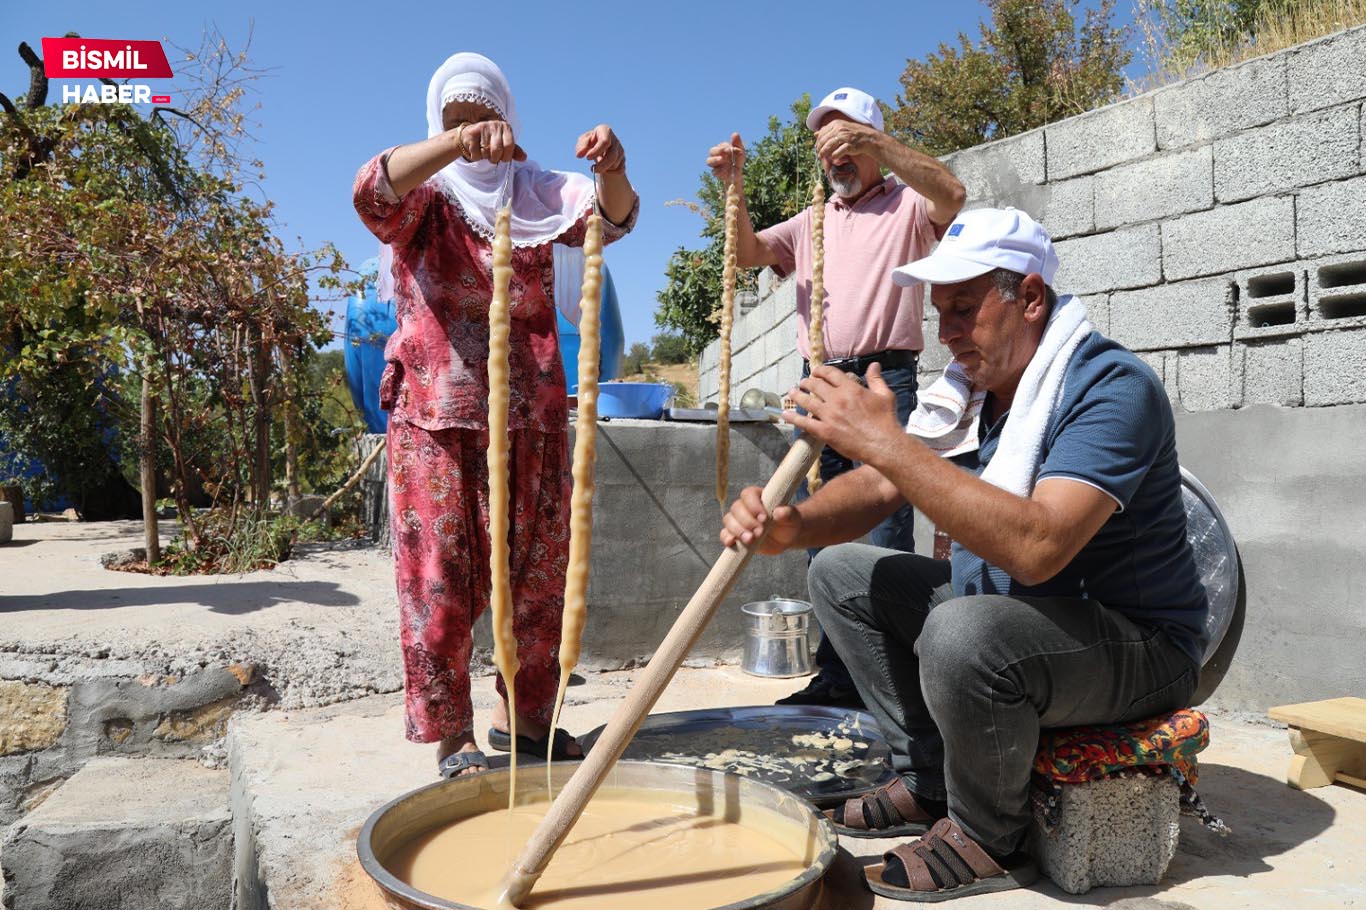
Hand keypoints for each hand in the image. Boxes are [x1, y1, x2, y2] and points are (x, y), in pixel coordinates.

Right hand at [457, 120, 525, 163]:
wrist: (470, 135)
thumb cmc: (491, 141)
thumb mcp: (505, 145)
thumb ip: (515, 151)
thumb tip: (524, 157)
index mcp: (506, 127)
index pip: (510, 146)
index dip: (507, 157)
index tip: (503, 159)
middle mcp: (495, 125)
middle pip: (497, 150)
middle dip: (495, 159)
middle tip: (492, 158)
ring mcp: (482, 127)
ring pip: (485, 152)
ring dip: (484, 157)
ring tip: (483, 151)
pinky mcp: (471, 133)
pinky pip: (476, 153)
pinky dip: (476, 156)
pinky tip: (475, 149)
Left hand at [575, 124, 625, 173]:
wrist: (600, 147)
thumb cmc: (590, 142)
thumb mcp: (583, 141)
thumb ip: (581, 146)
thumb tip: (579, 155)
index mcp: (605, 131)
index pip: (604, 142)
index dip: (596, 151)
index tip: (587, 158)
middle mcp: (615, 140)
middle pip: (612, 155)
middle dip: (602, 165)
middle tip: (592, 169)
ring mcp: (620, 150)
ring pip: (615, 164)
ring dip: (605, 169)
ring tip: (596, 167)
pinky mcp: (623, 160)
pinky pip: (619, 170)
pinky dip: (611, 173)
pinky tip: (604, 170)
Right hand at [706, 133, 745, 186]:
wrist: (738, 173)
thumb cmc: (738, 160)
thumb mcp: (740, 151)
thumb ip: (737, 143)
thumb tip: (734, 133)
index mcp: (721, 149)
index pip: (721, 146)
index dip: (724, 147)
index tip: (729, 149)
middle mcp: (716, 156)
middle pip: (712, 151)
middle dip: (717, 151)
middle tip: (725, 152)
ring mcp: (714, 165)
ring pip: (709, 161)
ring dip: (715, 160)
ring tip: (722, 159)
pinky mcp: (715, 173)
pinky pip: (714, 171)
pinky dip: (719, 171)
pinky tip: (725, 171)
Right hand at [720, 485, 801, 553]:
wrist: (786, 538)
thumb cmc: (789, 523)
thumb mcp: (792, 517)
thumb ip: (788, 513)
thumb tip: (779, 513)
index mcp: (757, 496)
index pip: (748, 494)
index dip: (753, 505)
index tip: (764, 517)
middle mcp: (745, 507)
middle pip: (736, 508)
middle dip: (747, 521)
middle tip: (760, 532)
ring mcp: (739, 521)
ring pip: (729, 520)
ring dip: (737, 530)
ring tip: (750, 540)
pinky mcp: (735, 535)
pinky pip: (725, 534)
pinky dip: (726, 538)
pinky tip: (732, 543)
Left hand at [785, 363, 902, 465]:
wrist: (883, 444)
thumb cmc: (886, 420)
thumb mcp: (885, 395)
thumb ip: (876, 379)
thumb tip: (874, 365)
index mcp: (851, 388)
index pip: (830, 374)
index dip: (820, 370)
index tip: (816, 371)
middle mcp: (837, 399)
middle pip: (816, 385)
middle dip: (807, 382)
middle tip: (803, 383)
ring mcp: (829, 415)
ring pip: (807, 401)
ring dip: (797, 395)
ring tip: (792, 392)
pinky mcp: (825, 431)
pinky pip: (805, 423)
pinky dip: (793, 418)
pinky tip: (785, 414)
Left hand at [814, 119, 882, 162]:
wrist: (868, 138)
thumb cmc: (852, 134)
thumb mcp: (840, 128)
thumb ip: (828, 131)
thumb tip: (815, 134)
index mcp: (836, 124)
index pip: (822, 134)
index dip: (818, 142)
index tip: (817, 148)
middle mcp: (839, 129)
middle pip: (823, 140)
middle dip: (819, 149)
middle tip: (819, 154)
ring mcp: (844, 137)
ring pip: (828, 146)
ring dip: (824, 153)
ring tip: (822, 157)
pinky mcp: (849, 145)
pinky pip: (837, 152)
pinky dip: (833, 157)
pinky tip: (833, 159)